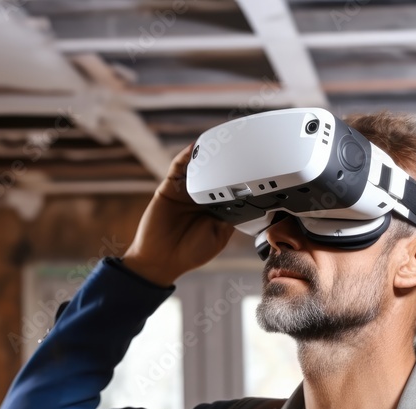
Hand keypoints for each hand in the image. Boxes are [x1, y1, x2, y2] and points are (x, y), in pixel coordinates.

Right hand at [123, 144, 235, 285]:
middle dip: (226, 161)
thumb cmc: (191, 252)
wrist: (161, 259)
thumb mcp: (219, 236)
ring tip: (220, 142)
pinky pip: (178, 168)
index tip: (254, 166)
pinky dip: (186, 156)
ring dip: (207, 155)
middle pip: (215, 173)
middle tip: (239, 146)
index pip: (231, 187)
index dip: (241, 177)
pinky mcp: (169, 187)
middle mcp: (202, 196)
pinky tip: (195, 147)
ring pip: (198, 167)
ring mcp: (185, 190)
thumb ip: (230, 217)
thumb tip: (244, 199)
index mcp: (216, 208)